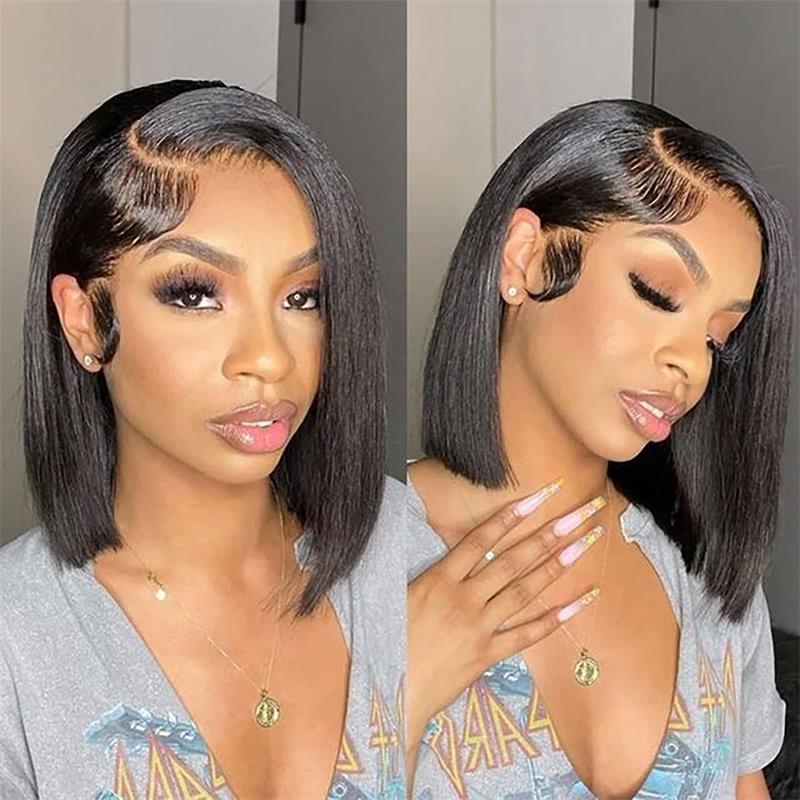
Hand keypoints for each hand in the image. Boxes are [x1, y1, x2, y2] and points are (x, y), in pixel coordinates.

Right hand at [407, 482, 605, 751]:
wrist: (391, 690)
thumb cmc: (389, 638)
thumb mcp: (401, 595)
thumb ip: (431, 573)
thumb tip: (457, 551)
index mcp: (439, 579)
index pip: (480, 540)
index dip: (510, 516)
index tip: (538, 497)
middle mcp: (463, 599)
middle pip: (512, 561)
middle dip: (547, 534)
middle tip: (577, 514)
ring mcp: (479, 627)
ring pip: (524, 591)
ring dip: (556, 566)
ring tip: (583, 544)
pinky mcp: (488, 655)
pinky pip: (527, 635)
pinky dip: (554, 619)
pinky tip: (579, 603)